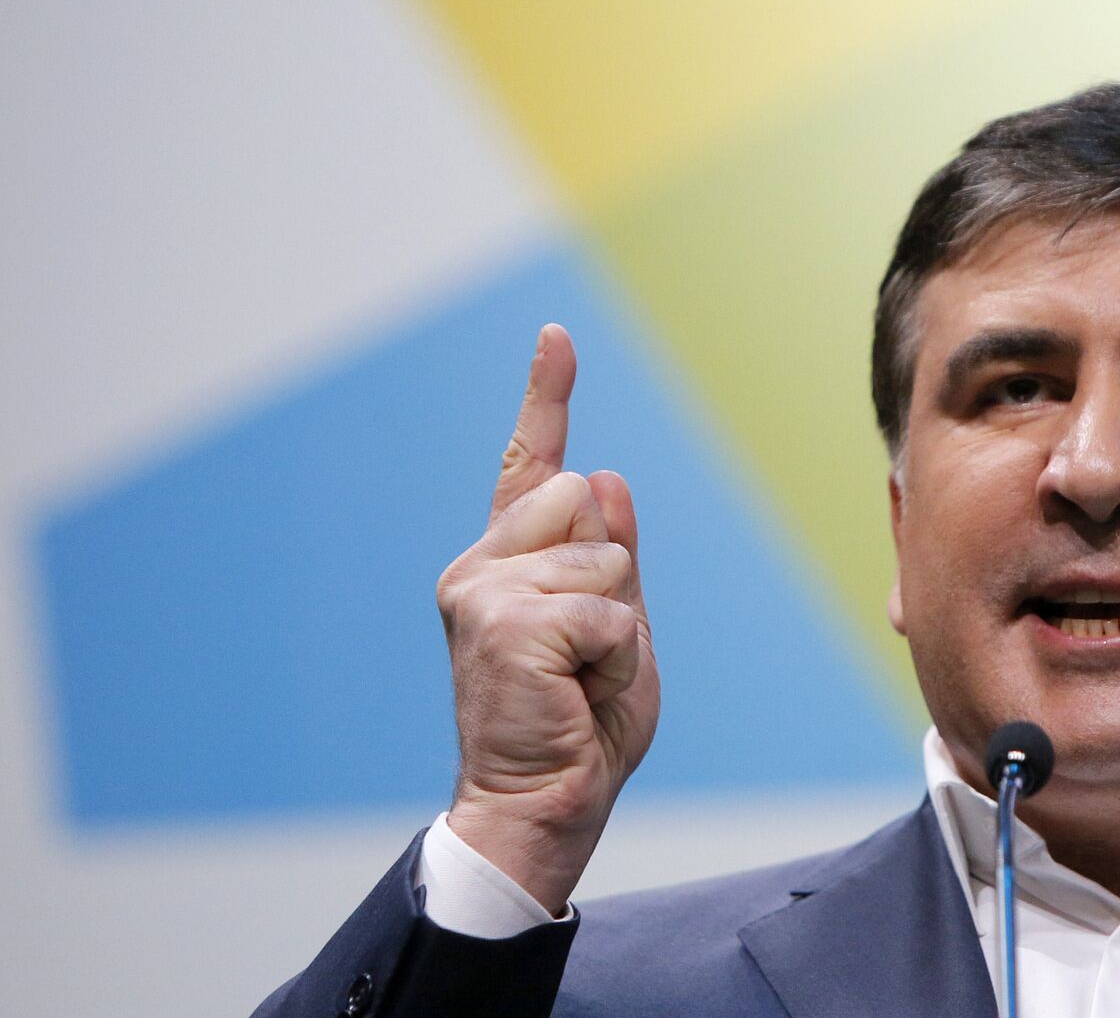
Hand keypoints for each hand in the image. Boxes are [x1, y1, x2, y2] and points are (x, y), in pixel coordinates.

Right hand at [436, 324, 659, 912]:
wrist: (544, 805)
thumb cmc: (580, 728)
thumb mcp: (618, 631)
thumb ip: (613, 561)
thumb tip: (610, 475)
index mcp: (509, 564)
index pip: (533, 465)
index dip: (547, 396)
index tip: (558, 335)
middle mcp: (482, 565)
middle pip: (588, 498)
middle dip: (615, 576)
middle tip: (586, 653)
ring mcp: (482, 590)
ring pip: (604, 554)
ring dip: (618, 624)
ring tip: (579, 679)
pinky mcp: (500, 622)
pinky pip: (606, 609)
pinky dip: (615, 657)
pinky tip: (577, 693)